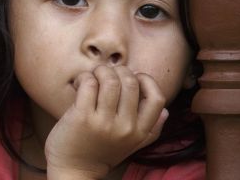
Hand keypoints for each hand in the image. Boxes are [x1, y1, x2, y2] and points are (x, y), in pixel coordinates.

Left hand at [44, 65, 167, 178]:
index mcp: (140, 132)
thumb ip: (150, 130)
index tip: (132, 77)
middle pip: (131, 82)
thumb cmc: (100, 152)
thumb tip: (166, 112)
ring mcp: (104, 122)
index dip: (146, 80)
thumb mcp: (130, 144)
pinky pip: (89, 83)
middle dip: (118, 70)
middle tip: (107, 74)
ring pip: (110, 80)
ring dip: (100, 71)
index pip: (157, 99)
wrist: (73, 169)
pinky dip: (84, 77)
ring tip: (93, 76)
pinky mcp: (82, 116)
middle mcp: (125, 127)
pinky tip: (80, 84)